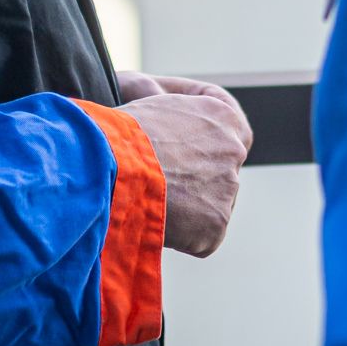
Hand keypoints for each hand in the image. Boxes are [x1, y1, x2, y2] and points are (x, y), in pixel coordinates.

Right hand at [115, 74, 251, 257]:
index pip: (231, 127)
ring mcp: (228, 186)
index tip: (186, 155)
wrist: (113, 169)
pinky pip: (200, 234)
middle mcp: (233, 147)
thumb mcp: (153, 110)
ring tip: (149, 205)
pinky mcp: (217, 222)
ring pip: (210, 202)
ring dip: (186, 208)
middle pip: (220, 168)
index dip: (208, 142)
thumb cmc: (122, 135)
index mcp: (221, 114)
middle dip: (195, 179)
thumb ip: (176, 121)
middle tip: (162, 187)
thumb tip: (174, 138)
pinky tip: (154, 223)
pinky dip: (181, 236)